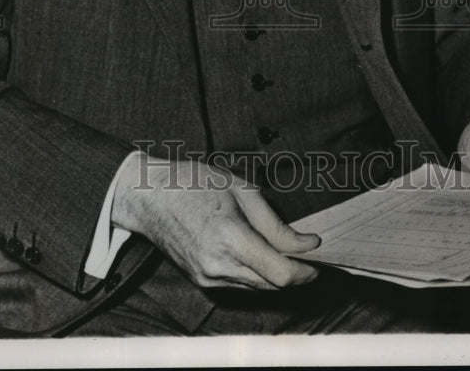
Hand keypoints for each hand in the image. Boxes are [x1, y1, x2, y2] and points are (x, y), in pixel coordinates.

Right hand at [110, 154, 320, 290]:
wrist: (149, 197)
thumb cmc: (195, 183)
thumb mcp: (241, 189)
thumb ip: (275, 223)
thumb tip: (307, 244)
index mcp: (230, 239)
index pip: (281, 274)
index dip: (307, 270)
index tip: (320, 255)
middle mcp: (218, 266)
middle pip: (273, 285)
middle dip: (296, 272)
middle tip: (308, 251)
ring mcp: (208, 277)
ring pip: (258, 287)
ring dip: (276, 274)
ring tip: (286, 249)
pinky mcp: (202, 281)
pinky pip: (240, 284)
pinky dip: (256, 273)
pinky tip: (259, 251)